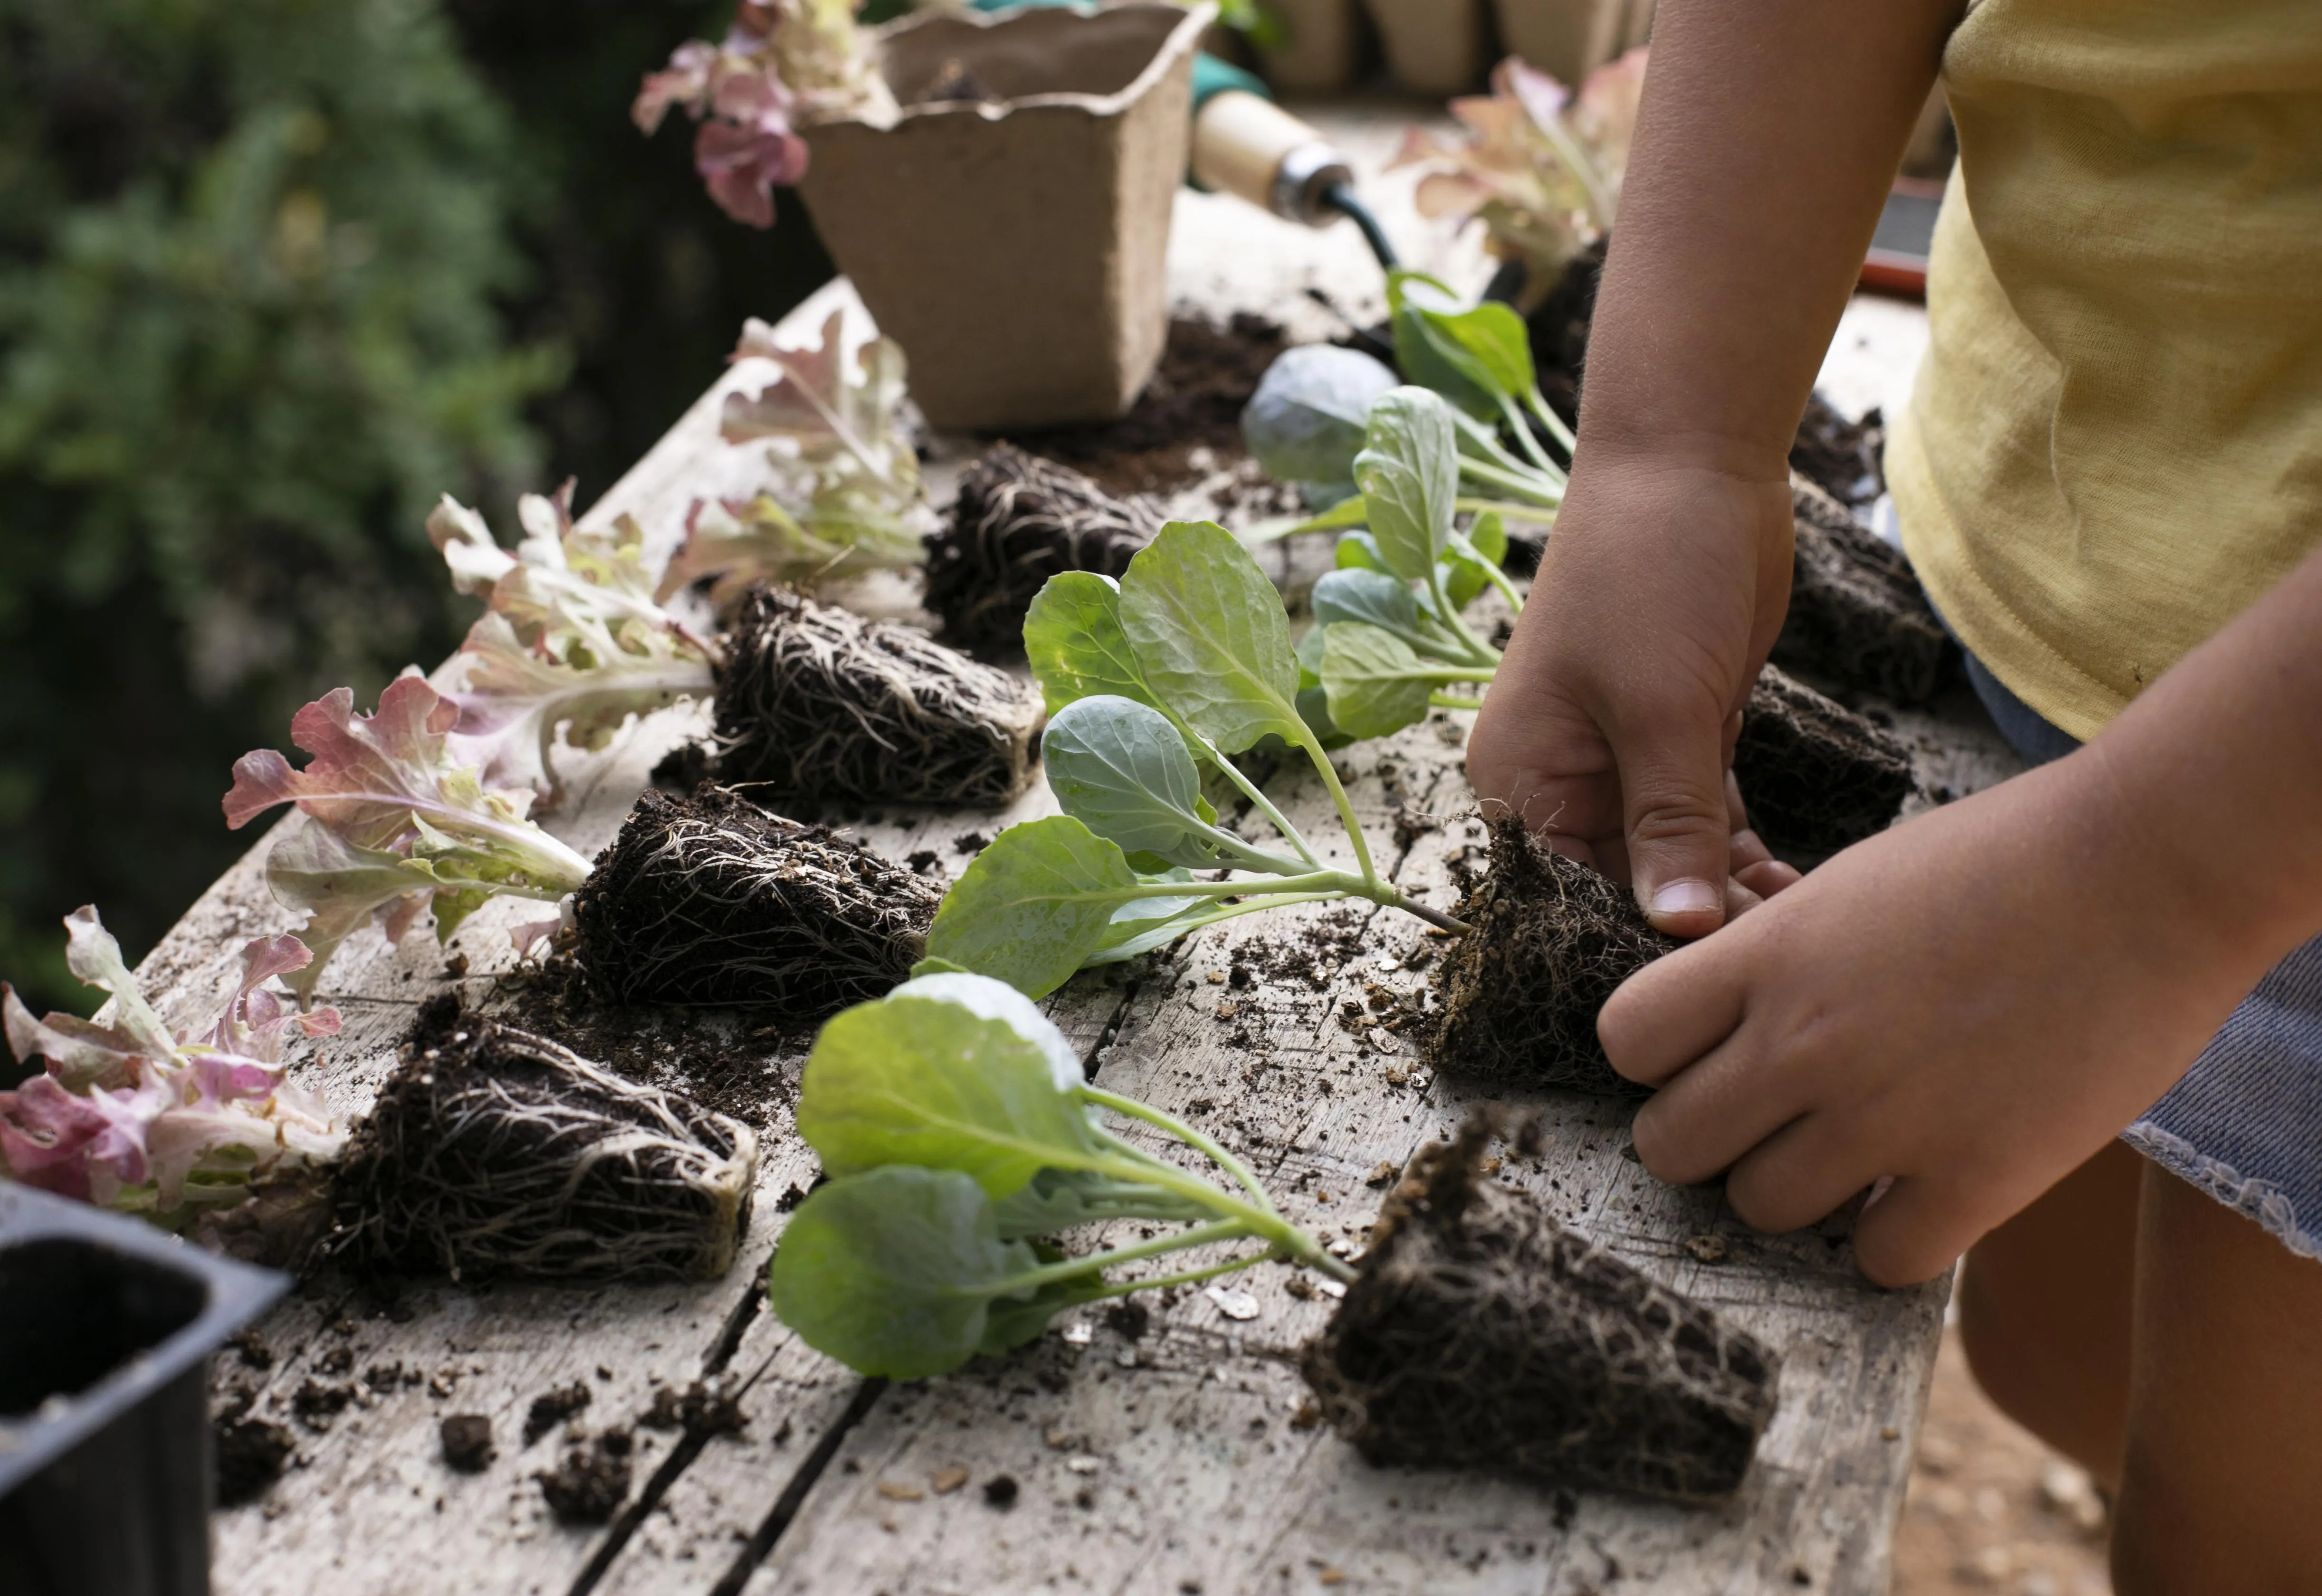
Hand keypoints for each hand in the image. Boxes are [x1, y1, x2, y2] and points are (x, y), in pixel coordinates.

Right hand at [1467, 450, 1800, 933]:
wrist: (1693, 461)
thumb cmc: (1648, 571)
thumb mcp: (1660, 710)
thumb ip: (1671, 826)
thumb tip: (1681, 933)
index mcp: (1520, 776)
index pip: (1567, 892)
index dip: (1635, 937)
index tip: (1711, 975)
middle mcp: (1560, 776)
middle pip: (1620, 883)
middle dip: (1692, 920)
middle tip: (1773, 955)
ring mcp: (1620, 756)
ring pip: (1670, 856)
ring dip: (1727, 891)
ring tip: (1796, 922)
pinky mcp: (1677, 735)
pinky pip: (1702, 818)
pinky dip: (1738, 851)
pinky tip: (1787, 883)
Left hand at [1600, 743, 2271, 1284]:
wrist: (2150, 868)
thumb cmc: (2004, 859)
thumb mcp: (1851, 886)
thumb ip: (1777, 959)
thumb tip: (1729, 1027)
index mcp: (1768, 955)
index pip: (1624, 1037)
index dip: (1654, 1056)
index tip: (1702, 1053)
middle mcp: (1805, 1041)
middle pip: (1669, 1144)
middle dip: (1707, 1137)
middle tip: (1766, 1119)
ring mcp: (1887, 1115)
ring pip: (1758, 1209)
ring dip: (1794, 1193)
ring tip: (1851, 1153)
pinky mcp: (1977, 1176)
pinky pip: (1878, 1262)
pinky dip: (1890, 1243)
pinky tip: (1921, 1194)